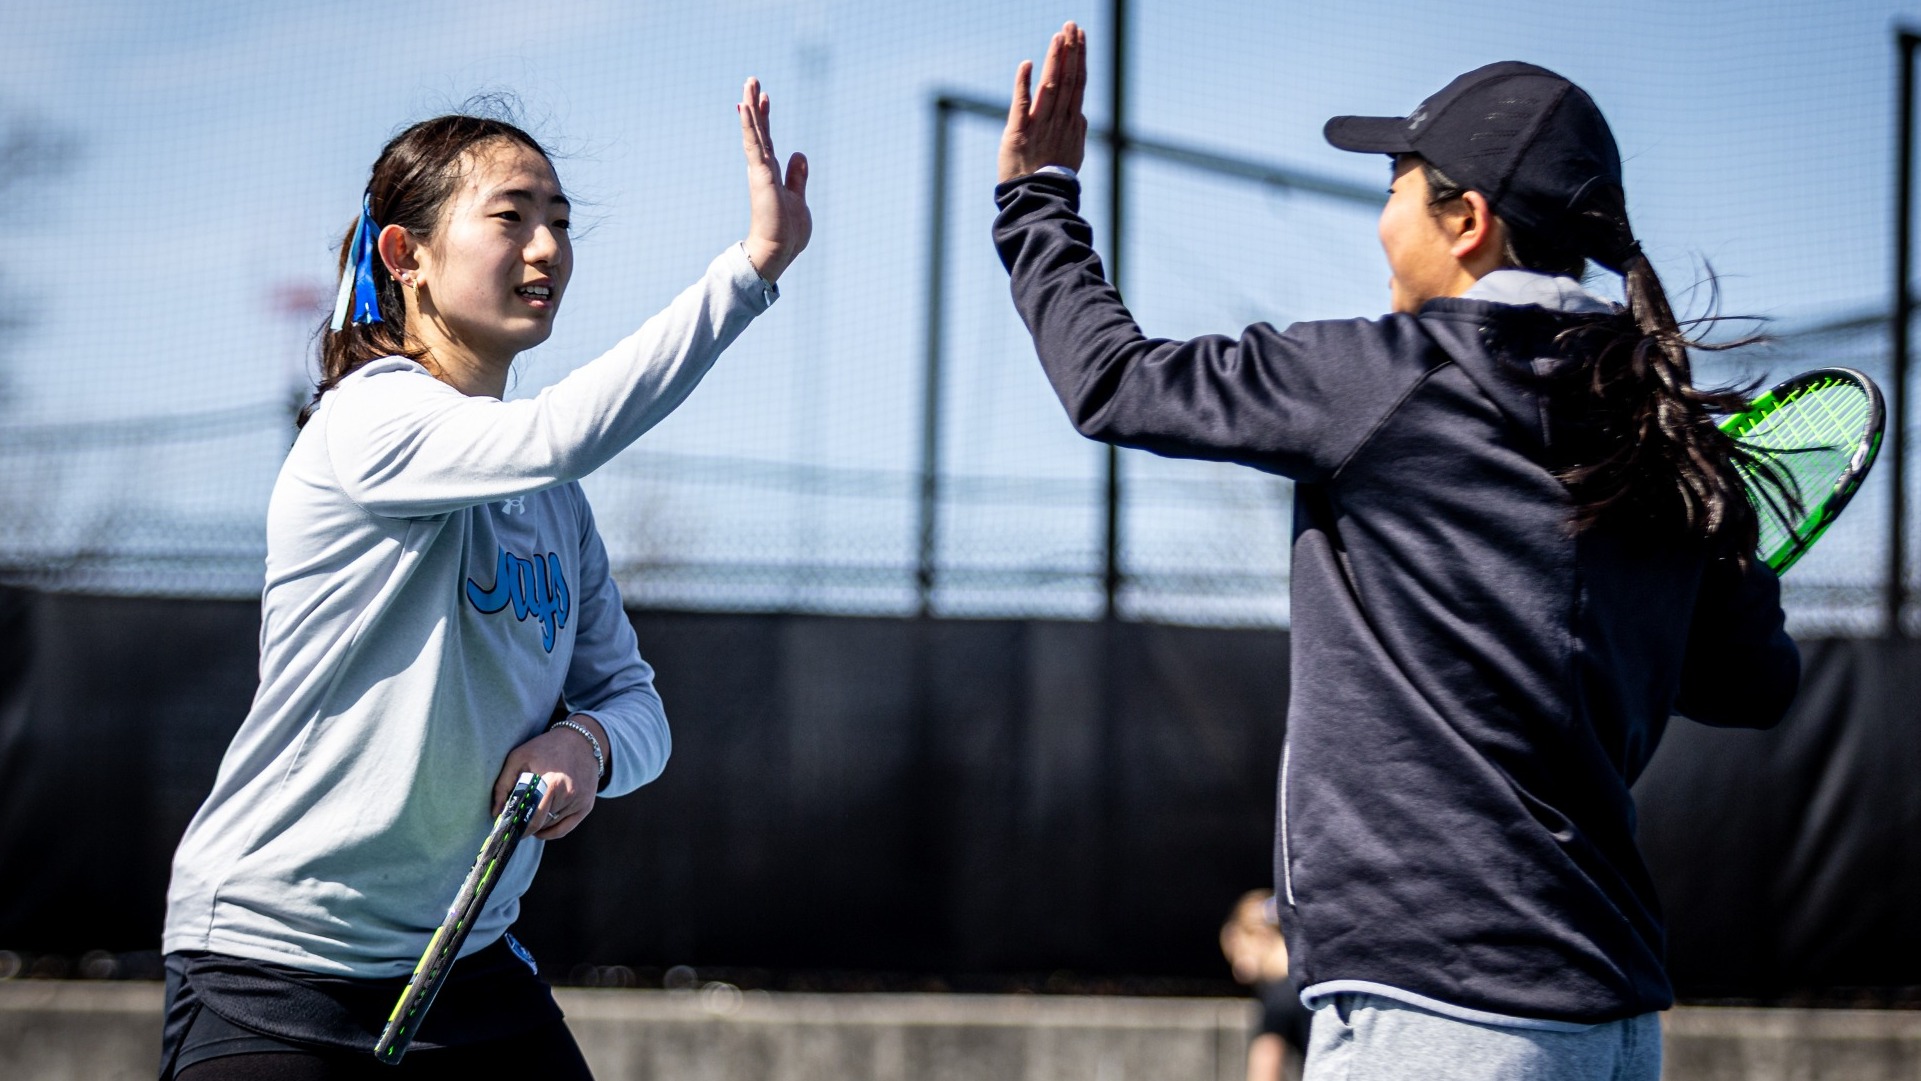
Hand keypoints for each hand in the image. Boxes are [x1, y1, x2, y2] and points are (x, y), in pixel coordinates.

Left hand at [491, 714, 605, 840]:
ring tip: (531, 812)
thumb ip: (503, 785)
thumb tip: (496, 813)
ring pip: (552, 826)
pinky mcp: (587, 806)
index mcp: (552, 784)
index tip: (508, 828)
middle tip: (516, 821)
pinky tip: (541, 828)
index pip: (533, 819)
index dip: (519, 828)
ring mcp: (580, 802)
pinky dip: (551, 831)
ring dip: (539, 824)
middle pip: (542, 824)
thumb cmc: (546, 748)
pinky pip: (565, 828)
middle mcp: (569, 795)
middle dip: (527, 825)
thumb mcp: (519, 758)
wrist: (581, 741)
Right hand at [738, 77, 810, 282]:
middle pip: (758, 130)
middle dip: (755, 106)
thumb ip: (797, 176)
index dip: (763, 119)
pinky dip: (750, 126)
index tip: (763, 99)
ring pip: (754, 133)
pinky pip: (754, 145)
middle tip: (752, 80)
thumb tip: (800, 154)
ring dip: (751, 108)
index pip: (767, 140)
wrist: (777, 252)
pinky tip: (746, 107)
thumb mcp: (798, 197)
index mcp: (771, 174)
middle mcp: (763, 169)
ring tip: (749, 84)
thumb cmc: (787, 232)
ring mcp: (760, 171)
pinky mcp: (761, 176)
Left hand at [998, 21, 1087, 182]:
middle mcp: (1058, 120)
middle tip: (1071, 25)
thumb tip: (1082, 114)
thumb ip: (1078, 131)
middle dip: (1070, 50)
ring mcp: (1039, 126)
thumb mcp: (1073, 155)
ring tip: (1058, 36)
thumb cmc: (1053, 178)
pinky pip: (1021, 104)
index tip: (1079, 36)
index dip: (1079, 57)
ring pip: (1050, 86)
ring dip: (1054, 60)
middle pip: (1068, 79)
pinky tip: (1026, 64)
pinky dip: (1023, 83)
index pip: (1078, 83)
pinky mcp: (1018, 133)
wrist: (1037, 200)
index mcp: (1072, 123)